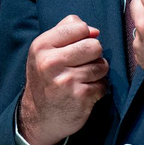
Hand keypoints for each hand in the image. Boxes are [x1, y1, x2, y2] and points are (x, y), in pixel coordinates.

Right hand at [19, 14, 109, 144]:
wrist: (39, 117)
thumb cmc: (46, 79)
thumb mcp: (44, 51)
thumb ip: (66, 31)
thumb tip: (94, 30)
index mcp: (42, 46)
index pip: (79, 26)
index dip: (84, 36)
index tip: (77, 47)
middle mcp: (51, 62)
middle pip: (95, 45)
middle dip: (94, 55)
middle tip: (82, 65)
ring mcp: (66, 80)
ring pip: (102, 65)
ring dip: (98, 73)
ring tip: (83, 79)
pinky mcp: (81, 97)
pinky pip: (103, 84)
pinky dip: (98, 88)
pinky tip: (85, 92)